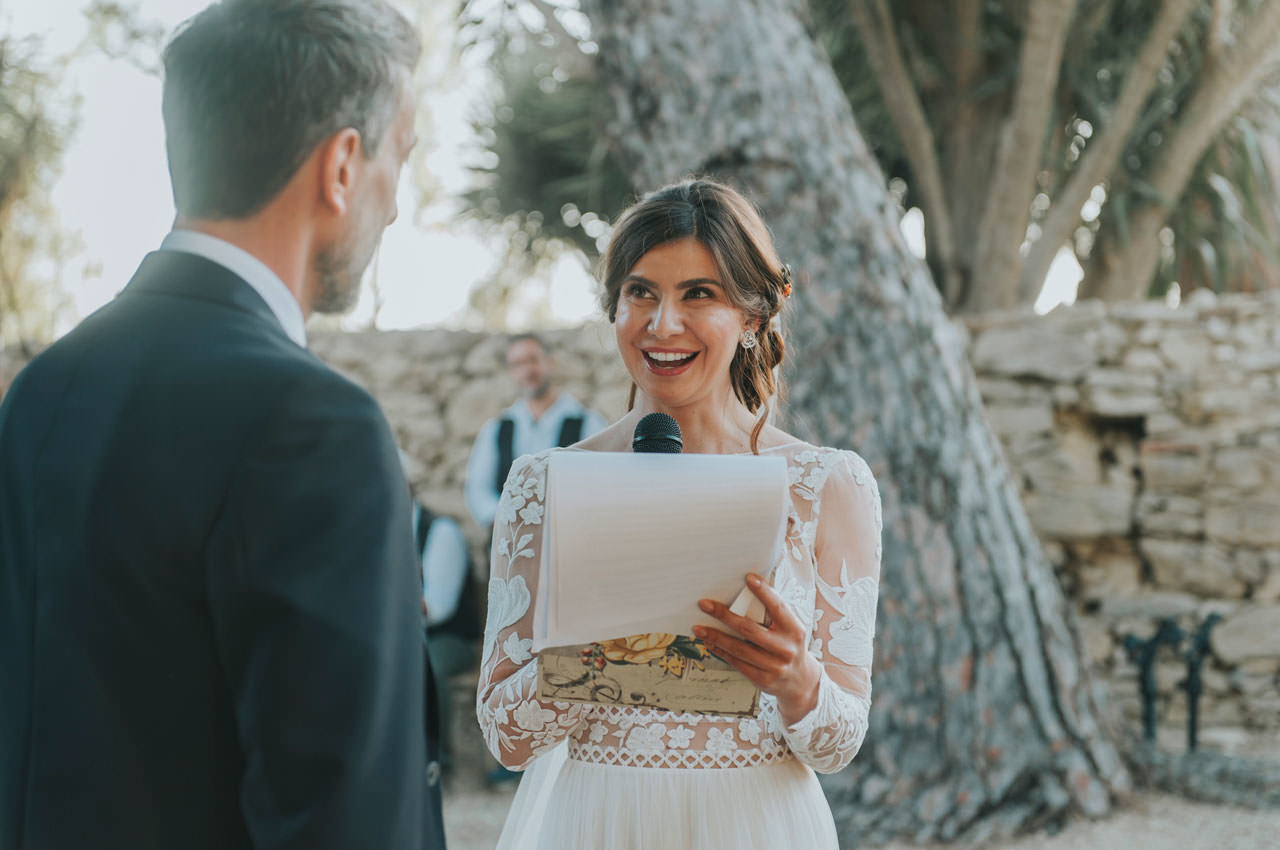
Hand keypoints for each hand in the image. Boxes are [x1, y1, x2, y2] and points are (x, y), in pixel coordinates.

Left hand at [692, 573, 820, 725]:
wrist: (800, 681)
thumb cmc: (789, 647)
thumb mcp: (790, 629)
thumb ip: (774, 613)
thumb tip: (746, 592)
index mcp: (794, 630)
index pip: (778, 607)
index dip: (764, 592)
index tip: (748, 578)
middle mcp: (785, 648)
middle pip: (749, 629)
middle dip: (724, 615)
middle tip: (705, 605)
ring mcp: (774, 666)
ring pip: (738, 648)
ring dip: (715, 636)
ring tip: (699, 628)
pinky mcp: (762, 679)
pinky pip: (736, 663)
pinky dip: (720, 651)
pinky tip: (709, 642)